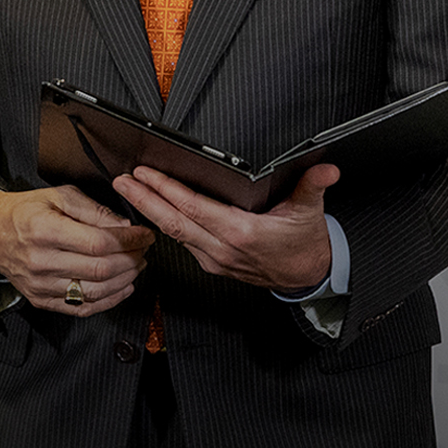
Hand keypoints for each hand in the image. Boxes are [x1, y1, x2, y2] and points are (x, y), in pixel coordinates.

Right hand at [0, 186, 152, 314]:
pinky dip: (108, 301)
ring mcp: (40, 285)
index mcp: (45, 229)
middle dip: (132, 260)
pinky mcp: (41, 300)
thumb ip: (94, 210)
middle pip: (101, 269)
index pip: (99, 242)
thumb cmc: (24, 211)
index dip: (130, 240)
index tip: (144, 234)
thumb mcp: (58, 196)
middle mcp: (41, 261)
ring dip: (124, 281)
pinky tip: (121, 287)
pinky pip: (82, 309)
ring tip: (135, 266)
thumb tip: (124, 226)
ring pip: (95, 292)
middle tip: (143, 249)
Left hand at [112, 164, 337, 291]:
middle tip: (122, 180)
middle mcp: (222, 248)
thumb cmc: (305, 244)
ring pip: (174, 234)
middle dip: (144, 200)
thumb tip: (326, 171)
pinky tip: (154, 211)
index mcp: (241, 232)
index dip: (166, 191)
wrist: (307, 277)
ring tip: (130, 190)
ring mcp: (215, 259)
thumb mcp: (310, 211)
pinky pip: (183, 243)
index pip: (193, 208)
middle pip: (173, 223)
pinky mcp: (213, 264)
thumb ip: (313, 186)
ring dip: (150, 212)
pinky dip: (166, 225)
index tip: (146, 174)